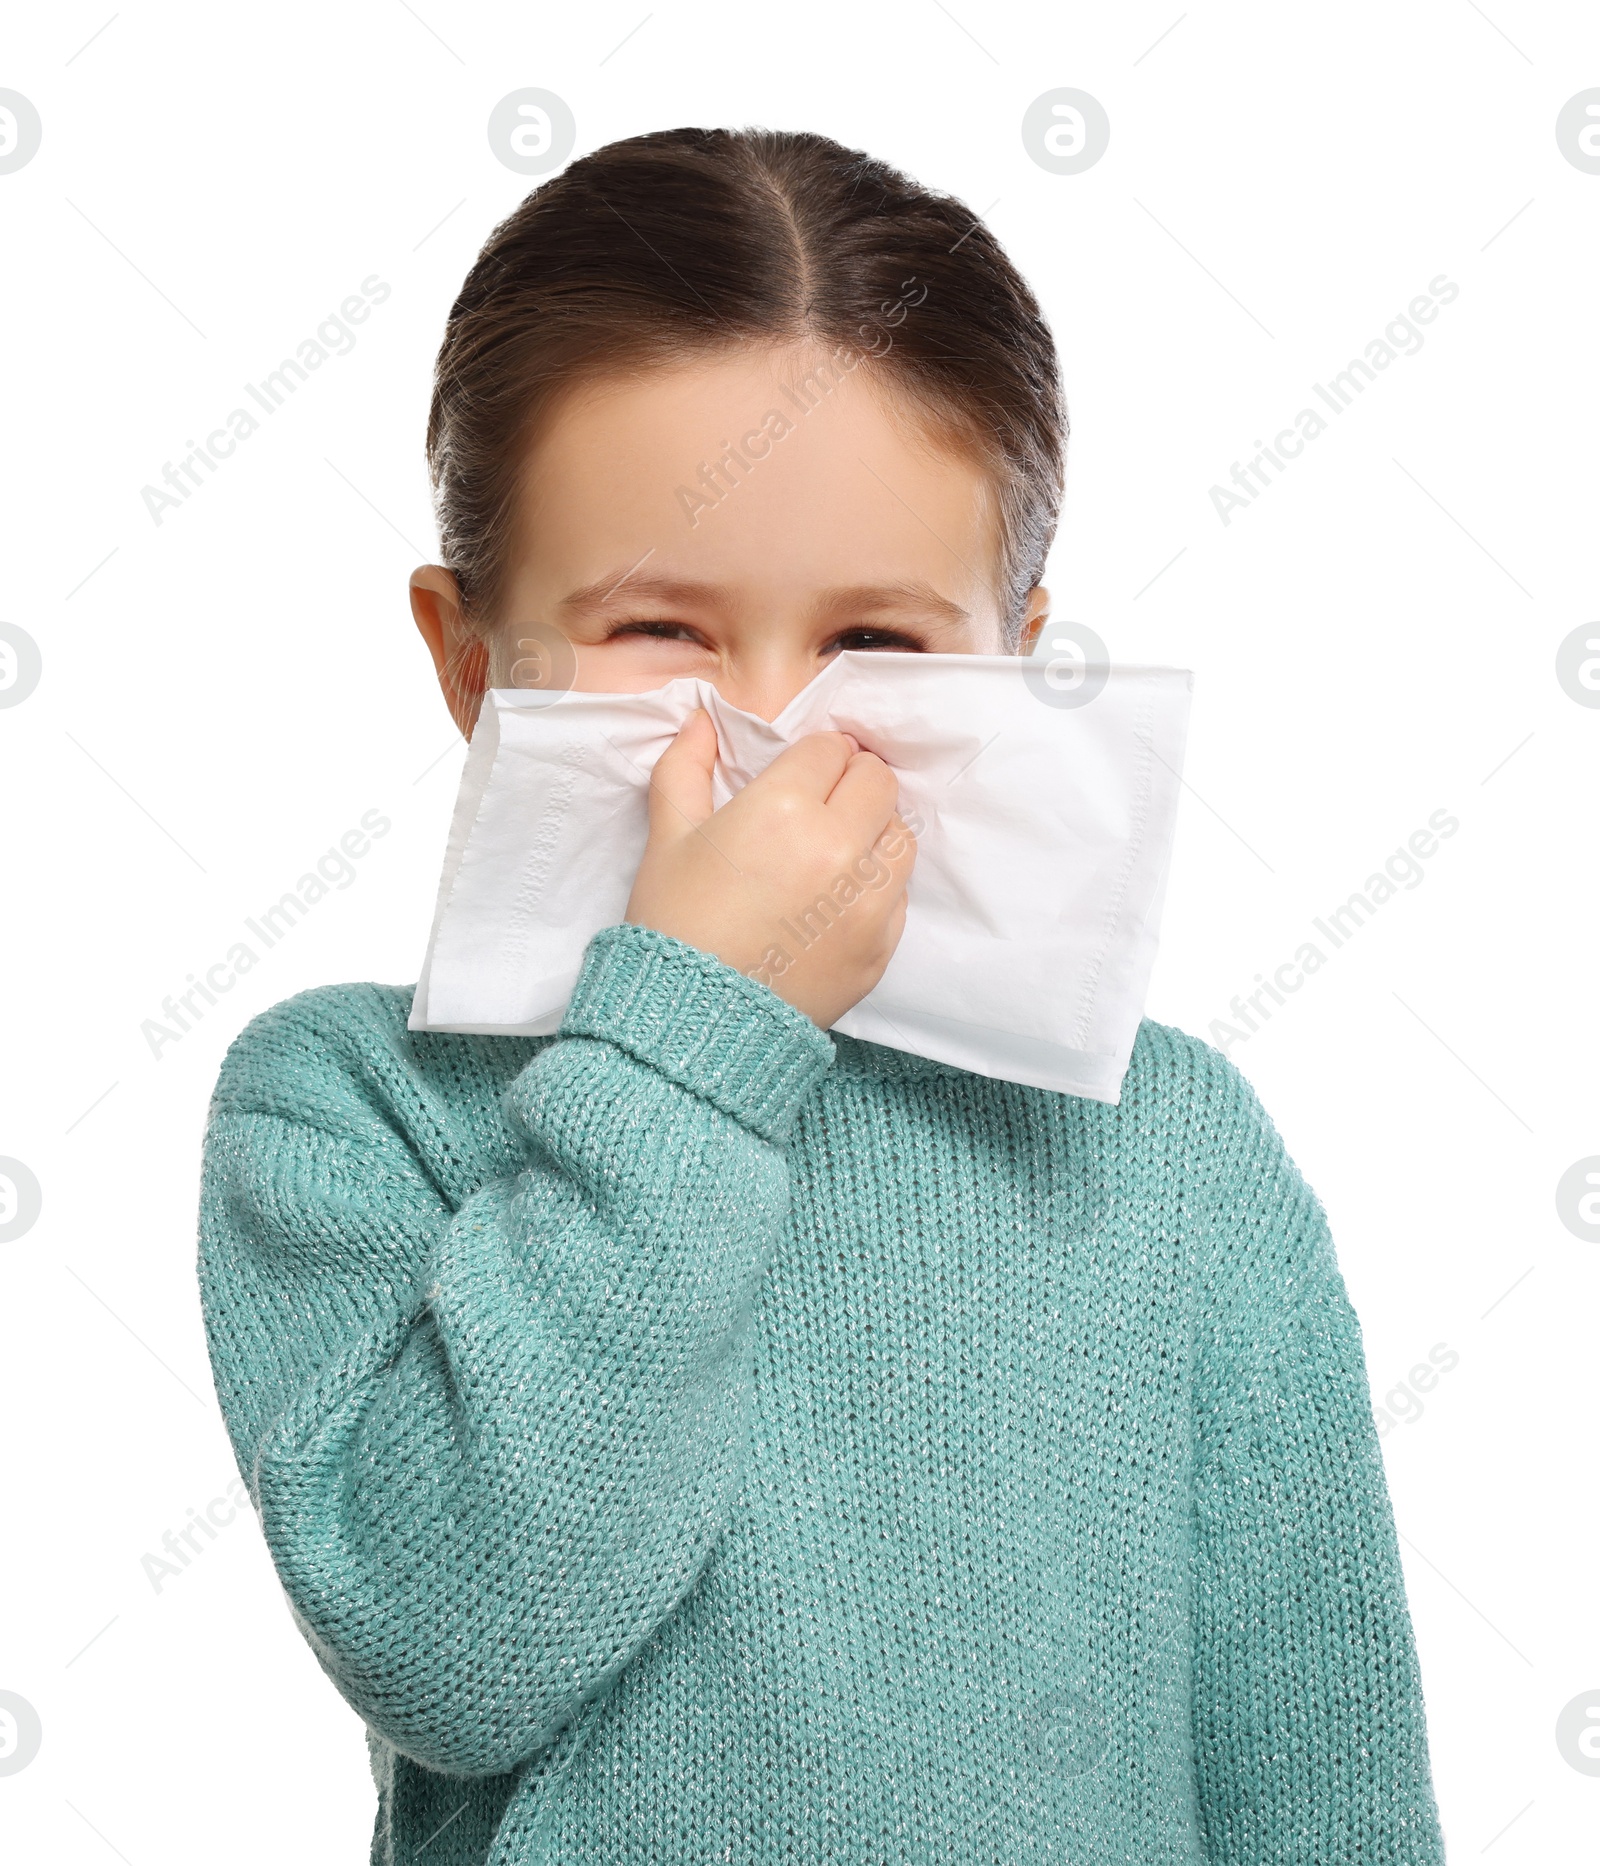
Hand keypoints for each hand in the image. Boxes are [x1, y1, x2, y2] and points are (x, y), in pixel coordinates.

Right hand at [625, 709, 916, 1027]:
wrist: (695, 1022)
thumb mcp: (667, 838)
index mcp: (783, 809)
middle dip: (851, 783)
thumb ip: (683, 767)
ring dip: (872, 830)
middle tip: (820, 805)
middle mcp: (838, 847)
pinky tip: (834, 900)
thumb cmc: (675, 924)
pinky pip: (899, 892)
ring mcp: (868, 900)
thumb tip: (701, 720)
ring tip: (832, 851)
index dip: (815, 757)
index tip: (800, 775)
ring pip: (899, 834)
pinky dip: (875, 886)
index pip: (832, 750)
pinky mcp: (882, 944)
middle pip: (877, 781)